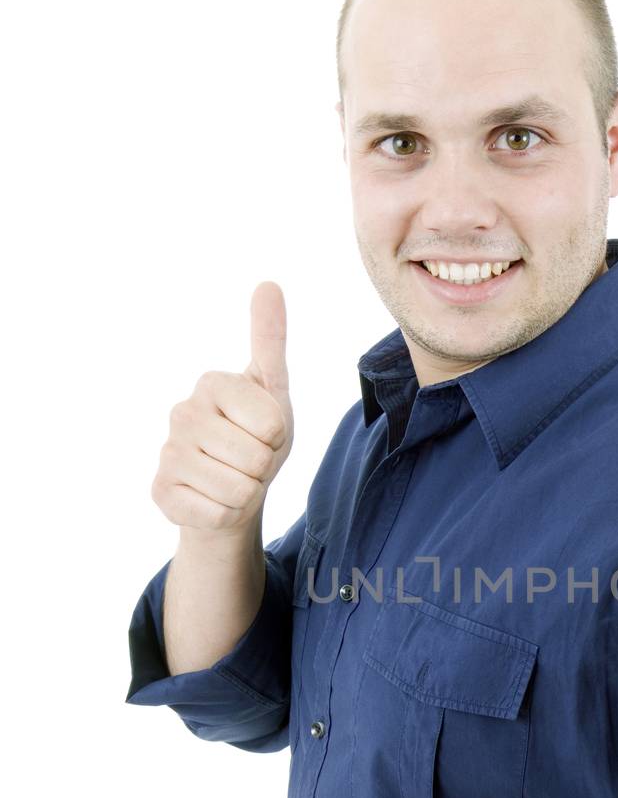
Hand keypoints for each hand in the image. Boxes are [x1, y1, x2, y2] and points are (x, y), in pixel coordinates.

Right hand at [150, 282, 293, 534]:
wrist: (231, 491)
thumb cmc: (255, 437)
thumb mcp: (272, 388)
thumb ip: (270, 339)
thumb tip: (269, 283)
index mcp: (212, 383)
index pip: (272, 423)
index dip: (277, 437)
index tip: (263, 432)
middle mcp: (182, 413)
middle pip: (255, 457)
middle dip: (263, 468)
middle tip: (248, 461)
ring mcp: (167, 454)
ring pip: (238, 489)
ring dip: (247, 492)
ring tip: (233, 479)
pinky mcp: (161, 492)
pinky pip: (218, 513)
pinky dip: (227, 514)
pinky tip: (212, 500)